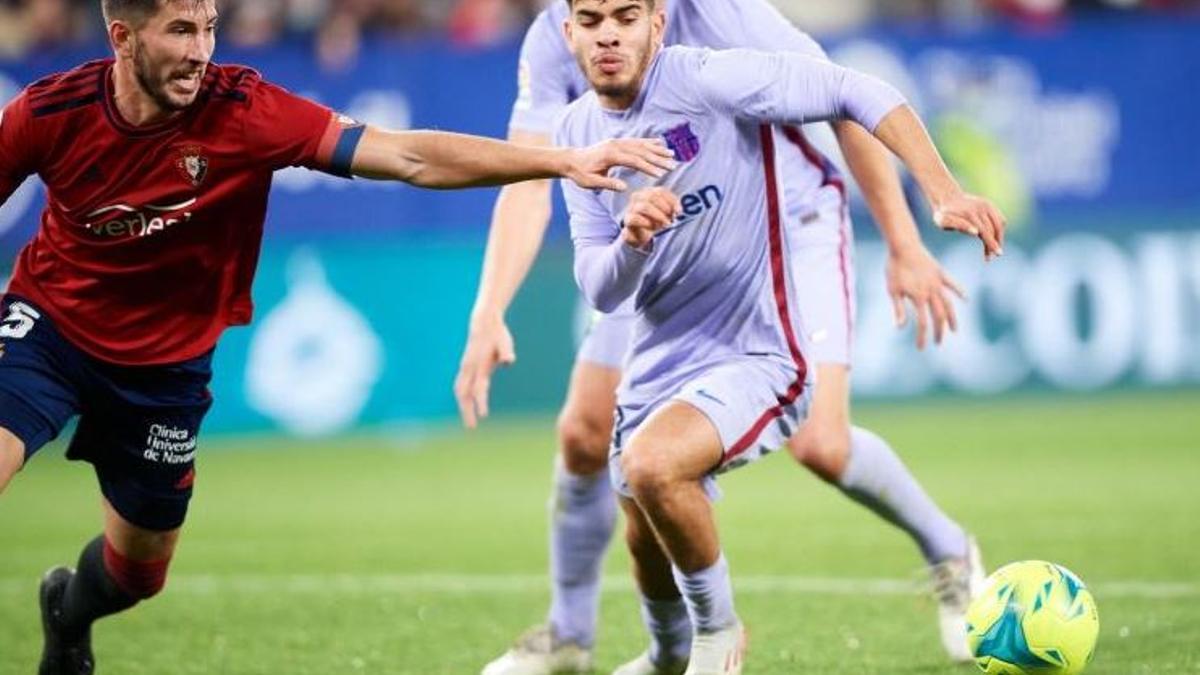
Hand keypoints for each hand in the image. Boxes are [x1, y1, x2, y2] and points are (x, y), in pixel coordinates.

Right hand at [454, 311, 516, 428]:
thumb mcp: (505, 342)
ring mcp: (465, 368)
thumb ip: (506, 352)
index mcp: (479, 365)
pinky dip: (462, 399)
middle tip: (472, 428)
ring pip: (460, 391)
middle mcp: (469, 368)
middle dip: (467, 411)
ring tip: (469, 422)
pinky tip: (467, 407)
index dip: (481, 402)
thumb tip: (509, 360)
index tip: (484, 416)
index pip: (479, 388)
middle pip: (464, 393)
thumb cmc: (498, 334)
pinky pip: (460, 386)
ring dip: (463, 407)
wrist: (484, 323)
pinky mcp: (465, 368)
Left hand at [565, 138, 676, 190]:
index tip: (661, 175)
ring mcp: (618, 142)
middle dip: (658, 158)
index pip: (634, 161)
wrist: (572, 160)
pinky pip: (637, 141)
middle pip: (641, 151)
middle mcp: (616, 145)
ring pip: (641, 144)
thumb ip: (608, 184)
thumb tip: (625, 188)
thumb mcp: (591, 183)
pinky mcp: (618, 142)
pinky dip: (649, 143)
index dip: (648, 168)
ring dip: (658, 150)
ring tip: (672, 155)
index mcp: (610, 155)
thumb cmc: (581, 174)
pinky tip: (660, 144)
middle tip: (673, 166)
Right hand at [622, 187, 681, 248]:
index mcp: (648, 193)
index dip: (672, 200)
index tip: (679, 212)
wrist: (643, 239)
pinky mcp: (627, 222)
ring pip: (643, 206)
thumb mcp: (667, 215)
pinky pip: (633, 219)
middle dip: (664, 207)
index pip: (660, 191)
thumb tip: (679, 210)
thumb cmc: (656, 223)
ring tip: (664, 224)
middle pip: (652, 196)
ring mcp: (631, 209)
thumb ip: (673, 209)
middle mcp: (638, 198)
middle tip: (671, 218)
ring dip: (657, 215)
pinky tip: (652, 227)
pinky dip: (645, 222)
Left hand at [887, 244, 965, 349]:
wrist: (902, 245)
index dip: (922, 337)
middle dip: (939, 332)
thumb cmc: (894, 268)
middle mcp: (931, 292)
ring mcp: (938, 282)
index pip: (923, 323)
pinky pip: (952, 283)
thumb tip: (900, 327)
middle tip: (938, 343)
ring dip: (952, 318)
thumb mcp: (892, 290)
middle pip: (939, 316)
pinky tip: (966, 299)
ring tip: (954, 330)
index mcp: (918, 298)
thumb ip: (898, 309)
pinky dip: (960, 291)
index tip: (922, 348)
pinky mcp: (940, 272)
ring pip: (949, 303)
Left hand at [932, 191, 1006, 260]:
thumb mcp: (943, 221)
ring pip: (999, 224)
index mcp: (970, 213)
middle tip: (989, 258)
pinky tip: (993, 239)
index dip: (991, 243)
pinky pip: (1000, 219)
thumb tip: (976, 232)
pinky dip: (999, 230)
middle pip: (993, 229)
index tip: (995, 255)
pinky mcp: (990, 205)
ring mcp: (987, 205)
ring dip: (998, 238)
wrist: (946, 197)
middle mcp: (981, 207)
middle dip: (994, 244)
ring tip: (992, 251)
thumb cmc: (943, 214)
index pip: (985, 231)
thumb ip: (959, 225)